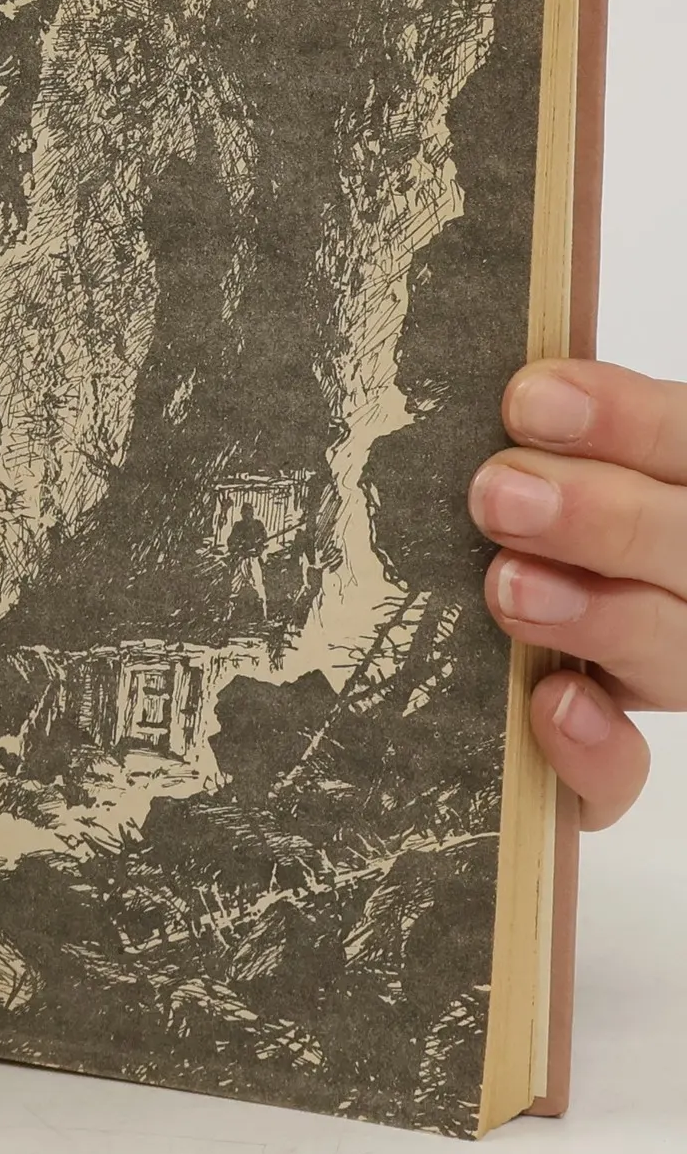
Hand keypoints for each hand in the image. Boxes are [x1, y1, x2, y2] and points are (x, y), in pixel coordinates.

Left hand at [471, 359, 686, 828]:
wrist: (486, 681)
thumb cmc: (524, 536)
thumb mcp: (549, 475)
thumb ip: (549, 439)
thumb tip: (510, 381)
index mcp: (680, 493)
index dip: (628, 421)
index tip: (528, 398)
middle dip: (600, 518)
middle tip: (497, 493)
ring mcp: (665, 667)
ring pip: (673, 650)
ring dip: (596, 615)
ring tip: (507, 585)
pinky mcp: (609, 761)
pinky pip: (623, 771)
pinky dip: (594, 745)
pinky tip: (552, 703)